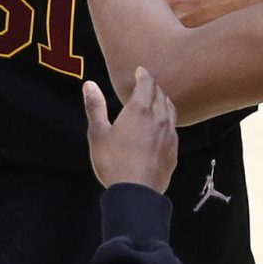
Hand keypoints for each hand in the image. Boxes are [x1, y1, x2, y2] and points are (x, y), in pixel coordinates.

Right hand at [84, 67, 177, 192]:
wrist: (137, 193)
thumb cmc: (113, 162)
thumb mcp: (98, 134)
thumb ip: (95, 107)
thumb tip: (89, 84)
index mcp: (139, 110)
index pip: (147, 83)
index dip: (144, 74)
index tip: (140, 70)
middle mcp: (158, 118)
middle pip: (160, 95)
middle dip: (153, 87)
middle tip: (145, 85)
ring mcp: (169, 134)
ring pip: (170, 109)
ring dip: (163, 101)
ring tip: (156, 101)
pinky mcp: (174, 150)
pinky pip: (173, 128)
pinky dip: (167, 120)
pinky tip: (162, 126)